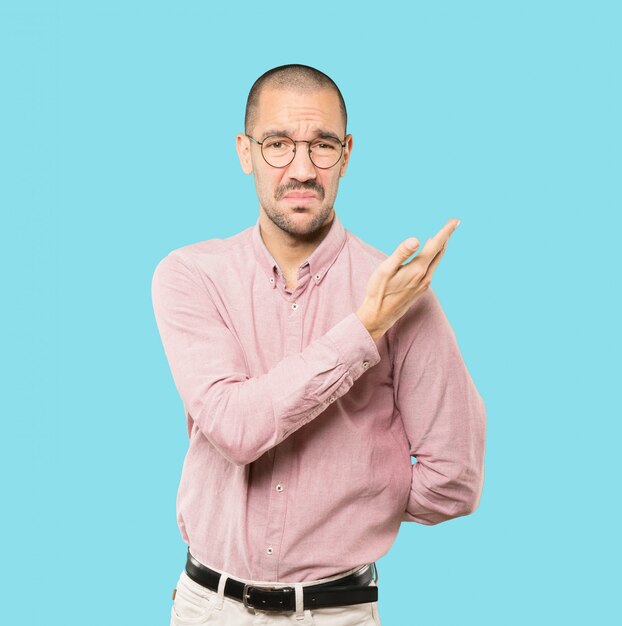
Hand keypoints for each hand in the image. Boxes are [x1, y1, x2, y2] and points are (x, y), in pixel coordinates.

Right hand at [356, 218, 459, 340]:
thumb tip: (417, 239)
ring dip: (440, 247)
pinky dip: (433, 257)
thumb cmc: (378, 292)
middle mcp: (425, 277)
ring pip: (436, 261)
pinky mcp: (420, 289)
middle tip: (453, 223)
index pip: (436, 245)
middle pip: (440, 252)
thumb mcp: (385, 270)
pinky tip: (429, 256)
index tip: (456, 220)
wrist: (378, 317)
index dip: (446, 231)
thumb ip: (401, 253)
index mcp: (417, 269)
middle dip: (446, 237)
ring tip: (442, 237)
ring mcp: (423, 284)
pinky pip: (431, 269)